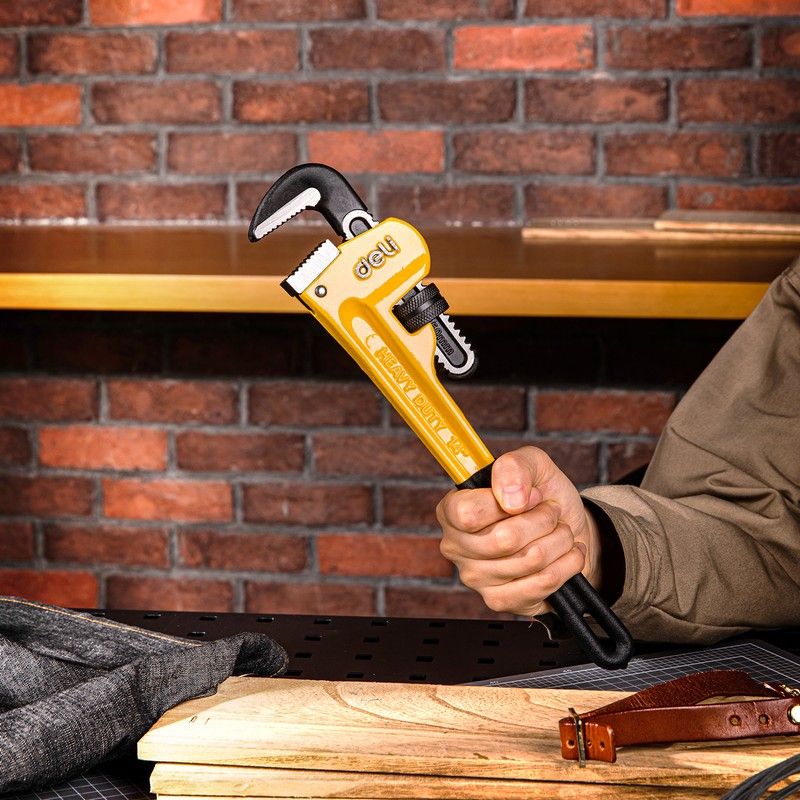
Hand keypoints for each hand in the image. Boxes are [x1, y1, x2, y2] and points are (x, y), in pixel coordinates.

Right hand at [436, 447, 601, 616]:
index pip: (468, 513)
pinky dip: (567, 564)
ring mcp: (476, 578)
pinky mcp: (500, 601)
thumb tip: (511, 499)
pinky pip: (543, 583)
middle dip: (544, 520)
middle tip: (553, 513)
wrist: (566, 528)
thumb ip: (515, 467)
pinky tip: (567, 554)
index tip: (531, 495)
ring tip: (561, 532)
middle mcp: (456, 546)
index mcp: (451, 511)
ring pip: (530, 559)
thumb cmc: (541, 496)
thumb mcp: (532, 464)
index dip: (510, 502)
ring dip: (560, 540)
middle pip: (505, 539)